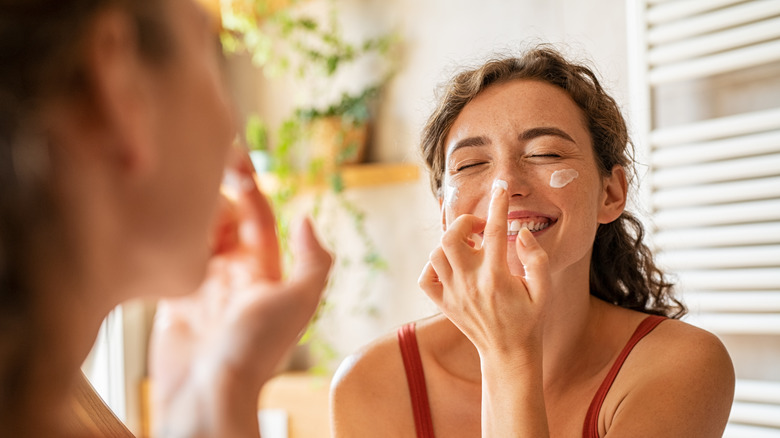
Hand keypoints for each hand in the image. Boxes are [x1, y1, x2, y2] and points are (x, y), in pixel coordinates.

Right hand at [149, 150, 331, 436]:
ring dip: (189, 216)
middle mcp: (235, 273)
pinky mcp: (173, 299)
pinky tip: (160, 226)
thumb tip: (305, 217)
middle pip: (222, 218)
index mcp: (266, 269)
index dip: (247, 184)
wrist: (207, 393)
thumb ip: (311, 260)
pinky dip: (167, 242)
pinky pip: (170, 259)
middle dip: (212, 198)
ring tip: (176, 203)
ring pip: (196, 234)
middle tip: (196, 185)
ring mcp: (203, 285)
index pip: (256, 214)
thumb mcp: (297, 302)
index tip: (231, 155)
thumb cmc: (255, 351)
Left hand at [418, 181, 550, 360]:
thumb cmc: (530, 320)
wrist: (508, 353)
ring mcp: (453, 294)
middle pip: (451, 238)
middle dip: (463, 223)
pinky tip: (451, 266)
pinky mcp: (443, 304)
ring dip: (450, 243)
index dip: (498, 205)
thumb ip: (536, 259)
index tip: (501, 188)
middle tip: (479, 228)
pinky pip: (425, 278)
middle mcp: (470, 283)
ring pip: (436, 254)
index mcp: (497, 277)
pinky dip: (433, 266)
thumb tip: (521, 233)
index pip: (494, 231)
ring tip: (468, 247)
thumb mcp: (544, 290)